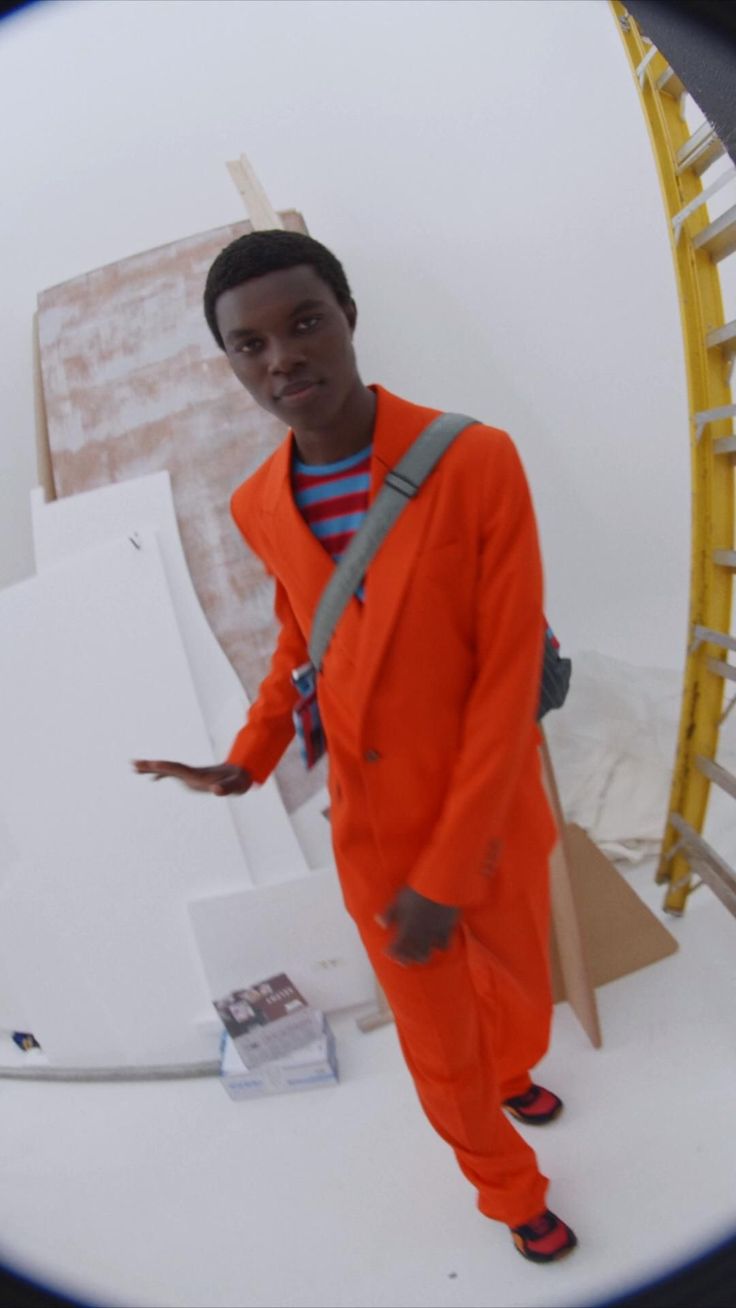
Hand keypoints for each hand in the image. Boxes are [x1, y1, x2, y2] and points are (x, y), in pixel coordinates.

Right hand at [132, 759, 252, 795]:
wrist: (243, 772)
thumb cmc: (239, 781)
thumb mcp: (236, 786)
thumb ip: (226, 788)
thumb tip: (216, 790)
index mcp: (198, 775)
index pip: (179, 769)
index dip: (167, 767)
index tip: (154, 763)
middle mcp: (192, 773)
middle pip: (169, 767)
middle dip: (152, 766)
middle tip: (134, 763)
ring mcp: (191, 774)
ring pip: (168, 769)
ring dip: (152, 768)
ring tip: (135, 767)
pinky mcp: (192, 777)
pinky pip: (173, 774)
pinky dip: (161, 775)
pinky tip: (152, 779)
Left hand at [377, 885, 458, 965]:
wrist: (441, 887)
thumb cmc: (417, 892)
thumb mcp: (399, 901)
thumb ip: (389, 914)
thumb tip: (380, 924)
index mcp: (407, 930)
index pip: (397, 948)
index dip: (391, 952)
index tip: (387, 951)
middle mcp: (420, 936)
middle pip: (411, 956)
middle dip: (405, 959)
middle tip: (402, 958)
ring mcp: (434, 935)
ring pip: (426, 955)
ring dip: (419, 957)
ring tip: (417, 955)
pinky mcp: (446, 931)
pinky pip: (443, 946)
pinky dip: (438, 947)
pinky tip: (436, 945)